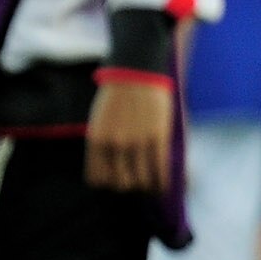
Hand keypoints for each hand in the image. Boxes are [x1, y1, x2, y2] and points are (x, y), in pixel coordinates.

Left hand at [84, 75, 174, 193]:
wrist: (136, 72)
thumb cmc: (117, 96)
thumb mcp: (100, 121)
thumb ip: (103, 144)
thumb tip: (112, 168)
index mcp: (96, 141)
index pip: (98, 179)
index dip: (108, 184)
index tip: (117, 182)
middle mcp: (114, 145)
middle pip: (120, 183)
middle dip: (128, 186)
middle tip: (135, 183)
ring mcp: (136, 142)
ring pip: (141, 180)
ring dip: (146, 187)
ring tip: (151, 186)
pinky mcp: (157, 137)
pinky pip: (159, 169)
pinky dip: (162, 181)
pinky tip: (164, 184)